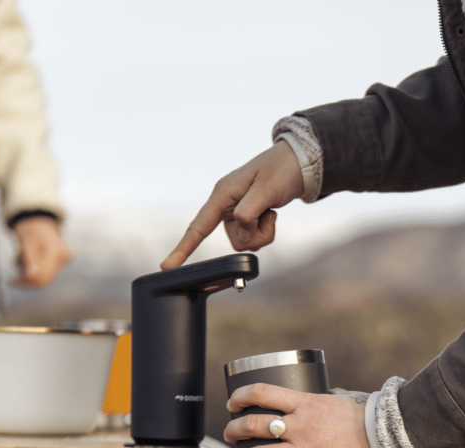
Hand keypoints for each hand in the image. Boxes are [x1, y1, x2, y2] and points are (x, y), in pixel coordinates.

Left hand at [12, 216, 71, 287]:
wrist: (39, 218)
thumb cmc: (30, 227)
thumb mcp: (25, 242)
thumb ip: (29, 260)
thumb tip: (30, 276)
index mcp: (56, 252)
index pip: (41, 275)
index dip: (25, 281)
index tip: (12, 281)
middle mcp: (63, 258)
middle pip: (44, 280)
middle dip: (27, 281)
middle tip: (14, 280)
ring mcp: (63, 260)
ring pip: (45, 279)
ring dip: (29, 275)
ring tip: (20, 261)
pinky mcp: (60, 263)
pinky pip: (46, 274)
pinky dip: (34, 271)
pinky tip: (27, 262)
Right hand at [161, 142, 303, 269]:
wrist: (298, 163)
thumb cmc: (281, 170)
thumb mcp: (266, 189)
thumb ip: (249, 213)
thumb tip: (239, 233)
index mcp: (223, 194)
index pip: (198, 226)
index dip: (182, 249)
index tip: (167, 266)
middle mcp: (225, 204)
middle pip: (234, 241)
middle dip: (255, 235)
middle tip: (269, 214)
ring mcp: (235, 212)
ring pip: (245, 242)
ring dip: (262, 233)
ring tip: (271, 211)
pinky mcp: (245, 217)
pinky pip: (253, 238)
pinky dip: (266, 230)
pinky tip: (271, 213)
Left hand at [223, 385, 382, 447]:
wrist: (386, 439)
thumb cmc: (367, 416)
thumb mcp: (340, 398)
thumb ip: (324, 399)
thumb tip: (322, 396)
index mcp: (304, 404)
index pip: (260, 393)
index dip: (239, 398)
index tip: (232, 405)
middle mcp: (299, 428)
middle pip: (253, 426)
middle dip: (234, 431)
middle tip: (230, 435)